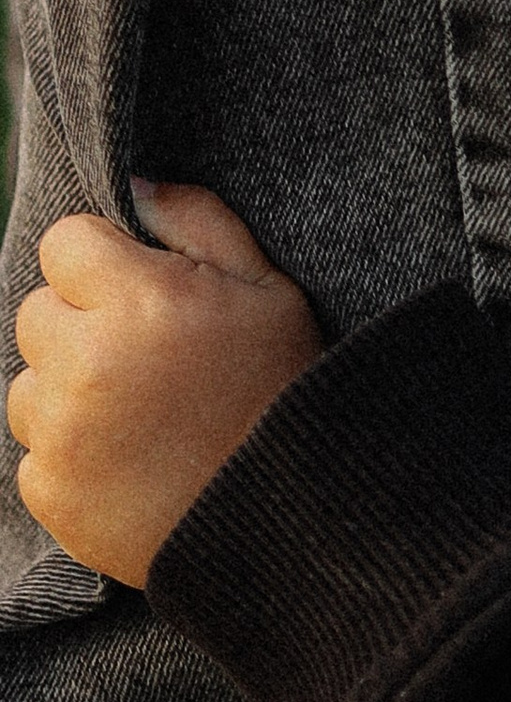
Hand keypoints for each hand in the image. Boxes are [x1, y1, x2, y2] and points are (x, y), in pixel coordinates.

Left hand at [10, 184, 322, 586]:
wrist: (290, 518)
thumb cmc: (284, 391)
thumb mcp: (271, 292)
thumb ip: (199, 222)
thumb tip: (138, 184)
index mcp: (141, 300)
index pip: (63, 244)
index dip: (103, 262)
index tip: (142, 292)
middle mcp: (88, 361)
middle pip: (37, 313)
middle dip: (82, 326)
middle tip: (148, 360)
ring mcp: (63, 432)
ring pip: (29, 385)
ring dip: (69, 393)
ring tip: (142, 417)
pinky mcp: (51, 492)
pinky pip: (34, 453)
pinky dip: (71, 457)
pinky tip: (131, 462)